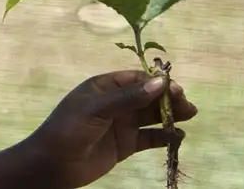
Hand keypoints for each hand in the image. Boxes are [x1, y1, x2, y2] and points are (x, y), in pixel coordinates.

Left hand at [25, 70, 197, 187]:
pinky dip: (163, 137)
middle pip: (146, 96)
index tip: (175, 88)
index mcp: (104, 86)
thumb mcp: (96, 109)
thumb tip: (159, 84)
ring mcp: (121, 124)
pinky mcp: (124, 145)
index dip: (156, 82)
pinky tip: (178, 136)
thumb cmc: (69, 128)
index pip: (136, 79)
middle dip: (167, 98)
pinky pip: (149, 138)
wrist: (53, 163)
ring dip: (170, 115)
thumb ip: (127, 98)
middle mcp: (115, 102)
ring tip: (190, 115)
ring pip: (150, 116)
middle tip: (187, 104)